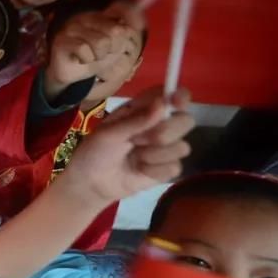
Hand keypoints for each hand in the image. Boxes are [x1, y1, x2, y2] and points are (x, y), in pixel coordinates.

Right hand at [48, 2, 144, 88]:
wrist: (70, 76)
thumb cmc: (92, 59)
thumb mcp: (113, 48)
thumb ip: (125, 35)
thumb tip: (139, 23)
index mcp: (98, 17)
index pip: (122, 24)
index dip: (122, 42)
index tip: (112, 50)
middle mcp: (84, 18)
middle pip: (114, 32)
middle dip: (112, 50)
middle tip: (100, 56)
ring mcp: (71, 28)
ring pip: (100, 41)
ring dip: (98, 56)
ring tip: (90, 58)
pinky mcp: (62, 40)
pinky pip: (83, 49)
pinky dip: (86, 60)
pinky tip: (80, 60)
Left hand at [58, 86, 193, 204]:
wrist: (92, 183)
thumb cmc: (96, 151)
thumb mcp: (110, 133)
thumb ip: (136, 120)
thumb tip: (162, 103)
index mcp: (144, 109)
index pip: (172, 95)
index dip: (180, 96)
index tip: (176, 103)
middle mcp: (160, 125)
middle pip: (186, 121)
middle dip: (163, 133)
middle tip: (136, 140)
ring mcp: (166, 147)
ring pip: (182, 147)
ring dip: (154, 154)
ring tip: (134, 157)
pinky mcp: (167, 168)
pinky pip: (175, 167)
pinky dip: (154, 170)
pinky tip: (139, 170)